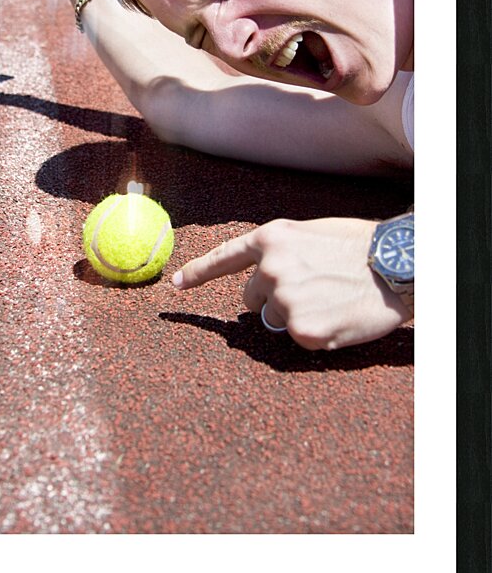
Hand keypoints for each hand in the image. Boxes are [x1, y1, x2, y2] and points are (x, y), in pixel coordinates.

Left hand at [172, 217, 412, 350]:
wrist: (397, 264)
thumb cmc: (359, 247)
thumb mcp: (311, 235)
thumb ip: (279, 252)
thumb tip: (258, 280)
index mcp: (271, 239)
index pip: (224, 258)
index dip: (197, 274)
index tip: (175, 286)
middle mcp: (270, 268)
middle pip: (250, 297)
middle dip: (272, 297)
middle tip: (311, 289)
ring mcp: (284, 300)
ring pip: (274, 319)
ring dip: (295, 316)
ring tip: (329, 300)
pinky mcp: (301, 330)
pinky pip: (298, 338)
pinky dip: (316, 333)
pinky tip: (337, 317)